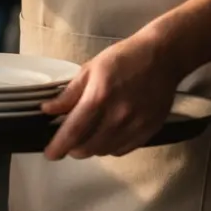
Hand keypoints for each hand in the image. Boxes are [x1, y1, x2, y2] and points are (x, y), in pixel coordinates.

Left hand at [41, 32, 184, 160]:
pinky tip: (106, 137)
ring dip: (91, 149)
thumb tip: (48, 110)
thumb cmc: (123, 59)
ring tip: (87, 138)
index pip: (74, 131)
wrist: (163, 57)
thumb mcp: (90, 69)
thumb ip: (69, 93)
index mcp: (99, 97)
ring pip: (105, 151)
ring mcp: (136, 124)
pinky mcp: (150, 129)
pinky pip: (124, 149)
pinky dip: (110, 148)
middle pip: (89, 147)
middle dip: (73, 149)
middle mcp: (118, 115)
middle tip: (68, 143)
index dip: (59, 146)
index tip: (50, 154)